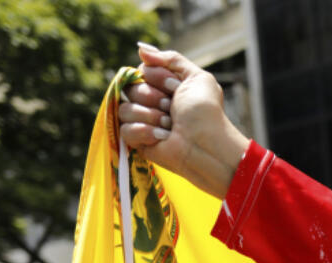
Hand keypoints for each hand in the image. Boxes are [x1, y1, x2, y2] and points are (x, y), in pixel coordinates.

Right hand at [118, 43, 249, 198]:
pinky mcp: (139, 142)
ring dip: (150, 115)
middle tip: (172, 108)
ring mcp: (144, 122)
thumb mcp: (197, 78)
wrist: (207, 144)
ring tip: (169, 125)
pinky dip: (144, 132)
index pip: (140, 71)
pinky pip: (124, 129)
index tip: (174, 87)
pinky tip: (162, 137)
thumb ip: (171, 59)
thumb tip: (141, 48)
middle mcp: (153, 102)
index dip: (155, 77)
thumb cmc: (206, 112)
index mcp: (165, 87)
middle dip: (153, 97)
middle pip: (130, 88)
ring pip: (125, 108)